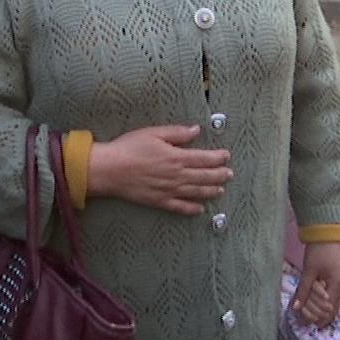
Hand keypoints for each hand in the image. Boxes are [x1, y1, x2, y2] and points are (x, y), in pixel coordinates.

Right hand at [88, 125, 231, 215]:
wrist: (109, 170)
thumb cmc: (129, 148)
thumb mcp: (154, 133)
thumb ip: (177, 133)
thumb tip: (196, 130)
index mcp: (176, 157)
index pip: (204, 158)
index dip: (217, 158)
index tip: (226, 156)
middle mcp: (176, 176)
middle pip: (203, 176)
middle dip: (219, 175)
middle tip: (230, 174)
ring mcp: (169, 190)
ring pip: (195, 192)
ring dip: (210, 191)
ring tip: (221, 190)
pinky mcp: (159, 201)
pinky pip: (180, 207)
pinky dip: (192, 209)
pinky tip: (200, 209)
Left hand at [292, 241, 339, 325]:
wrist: (330, 231)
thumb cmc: (319, 250)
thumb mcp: (309, 271)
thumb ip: (303, 290)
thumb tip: (296, 308)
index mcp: (339, 283)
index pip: (329, 308)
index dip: (318, 317)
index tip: (307, 323)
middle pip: (336, 307)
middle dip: (323, 315)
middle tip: (310, 321)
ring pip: (338, 301)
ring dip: (327, 308)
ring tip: (314, 313)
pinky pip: (339, 293)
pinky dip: (331, 299)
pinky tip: (321, 301)